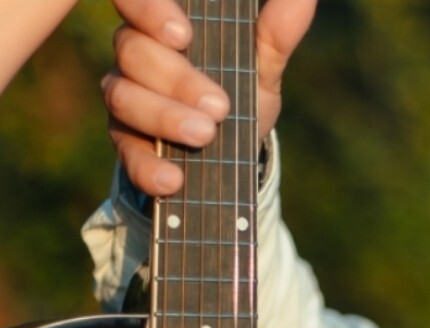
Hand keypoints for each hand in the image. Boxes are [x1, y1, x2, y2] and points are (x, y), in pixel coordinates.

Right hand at [102, 0, 315, 194]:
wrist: (234, 153)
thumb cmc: (241, 91)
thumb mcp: (261, 65)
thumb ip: (276, 33)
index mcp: (161, 25)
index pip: (135, 2)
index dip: (149, 11)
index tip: (183, 36)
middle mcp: (135, 56)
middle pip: (134, 53)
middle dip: (177, 80)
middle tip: (219, 106)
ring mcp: (127, 99)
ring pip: (124, 98)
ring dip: (165, 118)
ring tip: (205, 135)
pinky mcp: (128, 144)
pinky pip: (127, 155)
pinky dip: (148, 168)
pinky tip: (173, 180)